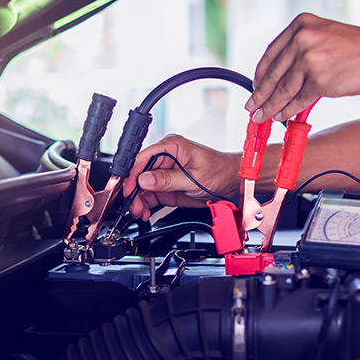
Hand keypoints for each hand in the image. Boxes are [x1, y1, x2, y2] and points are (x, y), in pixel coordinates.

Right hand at [123, 134, 239, 220]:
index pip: (143, 159)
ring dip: (138, 201)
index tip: (129, 189)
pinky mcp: (165, 187)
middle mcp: (164, 159)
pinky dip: (145, 206)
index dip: (133, 175)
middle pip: (139, 175)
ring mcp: (163, 174)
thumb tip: (144, 180)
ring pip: (142, 188)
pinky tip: (145, 212)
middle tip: (134, 206)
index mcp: (170, 147)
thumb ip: (167, 180)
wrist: (230, 183)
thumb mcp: (193, 177)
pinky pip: (150, 196)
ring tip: (140, 212)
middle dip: (134, 192)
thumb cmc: (218, 171)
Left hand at [245, 13, 359, 122]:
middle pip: (272, 75)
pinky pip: (296, 100)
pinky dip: (287, 111)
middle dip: (259, 96)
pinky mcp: (319, 80)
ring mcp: (310, 59)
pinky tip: (281, 117)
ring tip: (261, 117)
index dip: (259, 75)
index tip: (254, 88)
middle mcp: (303, 39)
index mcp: (300, 26)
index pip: (270, 55)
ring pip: (282, 90)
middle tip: (251, 108)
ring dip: (269, 107)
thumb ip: (299, 53)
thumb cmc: (356, 48)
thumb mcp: (323, 38)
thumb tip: (277, 80)